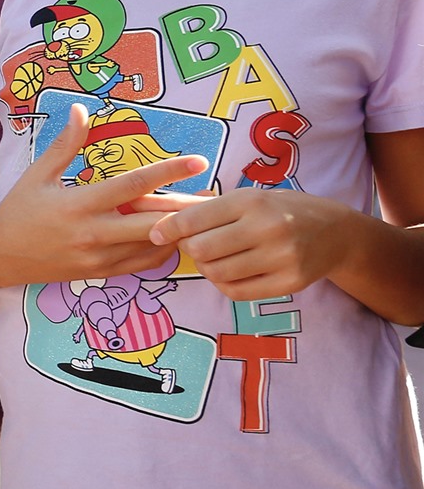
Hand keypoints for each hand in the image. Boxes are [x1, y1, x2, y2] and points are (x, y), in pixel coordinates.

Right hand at [0, 104, 205, 286]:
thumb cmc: (18, 211)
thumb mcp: (37, 174)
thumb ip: (65, 144)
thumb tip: (82, 110)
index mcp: (79, 204)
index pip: (133, 185)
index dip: (168, 171)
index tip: (197, 160)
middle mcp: (94, 234)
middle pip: (155, 223)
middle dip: (188, 210)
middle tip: (216, 195)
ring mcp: (100, 258)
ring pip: (154, 246)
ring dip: (179, 230)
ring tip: (203, 215)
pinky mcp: (103, 273)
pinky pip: (144, 263)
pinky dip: (163, 249)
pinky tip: (173, 234)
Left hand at [150, 186, 350, 300]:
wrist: (334, 231)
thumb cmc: (277, 209)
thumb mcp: (245, 197)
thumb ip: (203, 207)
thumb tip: (154, 215)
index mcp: (251, 200)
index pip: (194, 219)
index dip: (168, 228)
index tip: (155, 233)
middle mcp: (267, 227)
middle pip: (200, 250)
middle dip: (189, 249)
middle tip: (193, 244)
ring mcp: (281, 257)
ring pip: (216, 273)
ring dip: (205, 267)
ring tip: (213, 257)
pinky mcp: (290, 283)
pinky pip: (237, 291)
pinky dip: (223, 283)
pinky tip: (229, 271)